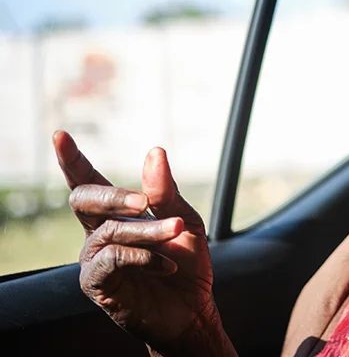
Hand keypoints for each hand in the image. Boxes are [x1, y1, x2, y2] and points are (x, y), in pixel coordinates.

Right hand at [54, 131, 225, 353]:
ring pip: (109, 230)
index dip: (72, 160)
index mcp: (115, 215)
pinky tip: (165, 264)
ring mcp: (94, 260)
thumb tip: (154, 151)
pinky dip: (142, 255)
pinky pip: (112, 259)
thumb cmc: (186, 263)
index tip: (60, 135)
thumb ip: (166, 191)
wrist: (193, 309)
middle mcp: (97, 234)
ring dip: (147, 230)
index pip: (88, 182)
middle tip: (145, 202)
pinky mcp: (98, 285)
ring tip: (175, 232)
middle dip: (114, 195)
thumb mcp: (184, 220)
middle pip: (84, 199)